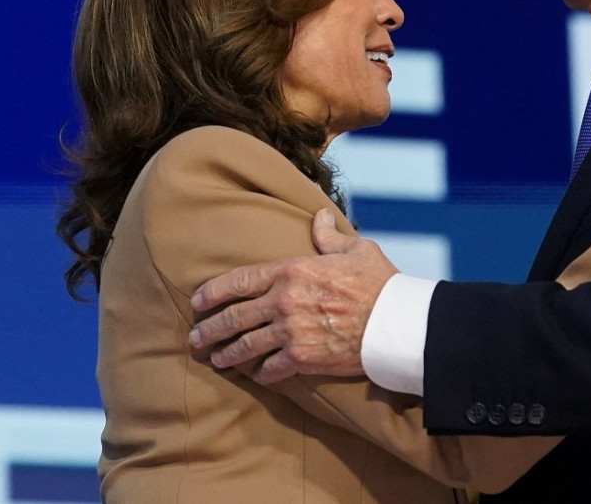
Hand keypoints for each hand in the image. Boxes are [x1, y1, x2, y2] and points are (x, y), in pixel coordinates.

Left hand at [187, 210, 398, 382]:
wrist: (394, 322)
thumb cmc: (378, 282)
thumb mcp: (355, 249)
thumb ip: (328, 235)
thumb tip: (318, 215)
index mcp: (292, 271)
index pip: (240, 280)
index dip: (213, 292)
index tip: (197, 301)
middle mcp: (284, 302)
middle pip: (235, 317)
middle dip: (210, 328)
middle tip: (196, 337)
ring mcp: (291, 332)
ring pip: (246, 346)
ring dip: (227, 354)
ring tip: (216, 359)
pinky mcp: (303, 358)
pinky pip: (272, 368)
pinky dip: (262, 373)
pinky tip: (257, 375)